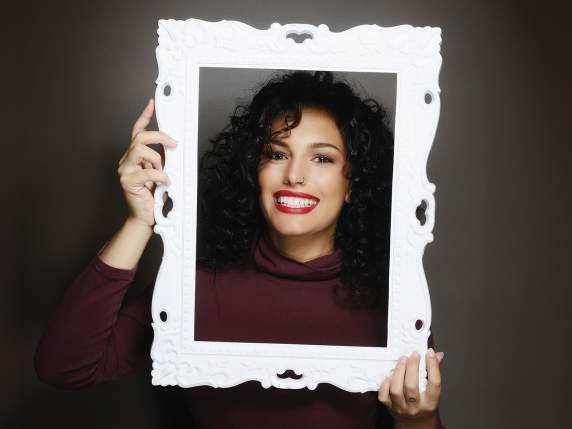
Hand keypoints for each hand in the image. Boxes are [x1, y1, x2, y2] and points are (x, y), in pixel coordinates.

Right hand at [117, 98, 177, 226]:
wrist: (145, 217)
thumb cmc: (153, 196)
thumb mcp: (162, 172)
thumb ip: (164, 159)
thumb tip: (174, 146)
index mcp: (134, 156)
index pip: (137, 131)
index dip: (145, 117)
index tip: (152, 104)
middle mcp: (127, 160)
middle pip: (140, 137)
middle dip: (159, 137)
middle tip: (174, 144)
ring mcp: (125, 170)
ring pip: (140, 150)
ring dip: (157, 159)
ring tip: (163, 172)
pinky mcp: (127, 181)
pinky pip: (147, 171)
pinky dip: (160, 176)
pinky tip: (164, 183)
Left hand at [378, 348, 443, 427]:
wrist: (415, 424)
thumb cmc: (424, 404)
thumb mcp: (432, 392)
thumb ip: (433, 372)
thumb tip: (437, 354)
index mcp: (430, 403)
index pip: (434, 384)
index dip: (433, 366)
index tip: (430, 353)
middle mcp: (416, 407)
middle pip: (412, 386)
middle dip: (412, 367)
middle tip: (413, 354)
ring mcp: (401, 408)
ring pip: (396, 389)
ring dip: (398, 372)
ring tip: (402, 360)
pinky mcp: (389, 407)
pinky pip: (384, 395)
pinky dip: (385, 384)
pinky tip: (389, 375)